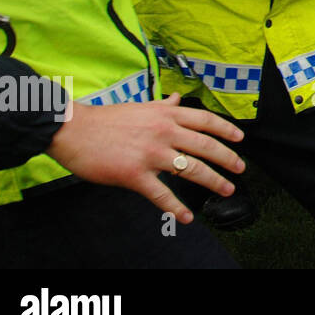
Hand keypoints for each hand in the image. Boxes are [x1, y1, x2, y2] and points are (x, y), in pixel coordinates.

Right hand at [46, 92, 244, 224]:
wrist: (73, 130)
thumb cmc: (107, 119)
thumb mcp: (141, 106)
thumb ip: (163, 105)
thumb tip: (178, 98)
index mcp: (166, 115)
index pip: (205, 121)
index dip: (226, 130)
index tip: (241, 139)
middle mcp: (164, 132)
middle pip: (205, 146)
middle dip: (227, 159)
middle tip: (240, 169)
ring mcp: (151, 154)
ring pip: (190, 169)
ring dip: (212, 181)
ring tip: (225, 190)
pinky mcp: (134, 174)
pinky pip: (160, 194)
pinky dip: (175, 207)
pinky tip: (186, 217)